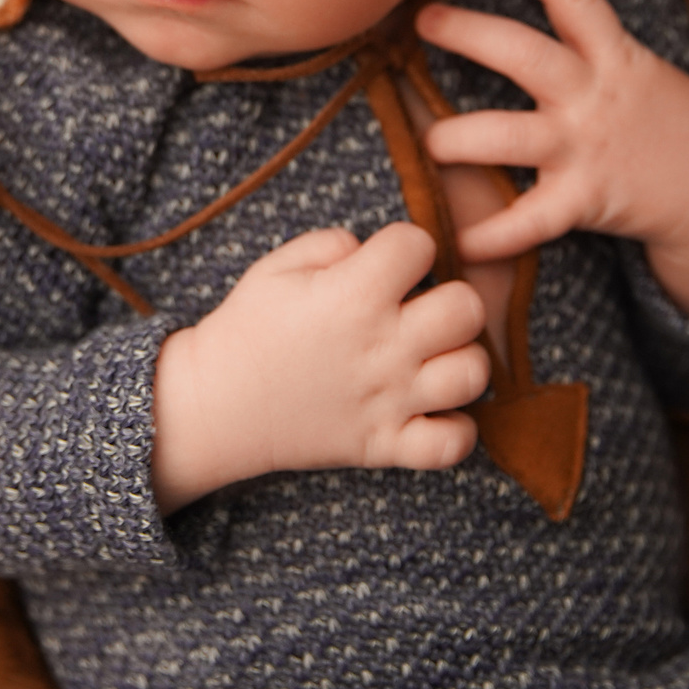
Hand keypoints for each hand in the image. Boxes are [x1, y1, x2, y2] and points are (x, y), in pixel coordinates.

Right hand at [150, 222, 489, 512]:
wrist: (214, 406)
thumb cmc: (246, 329)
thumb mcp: (276, 266)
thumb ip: (333, 243)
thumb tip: (374, 250)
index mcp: (353, 295)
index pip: (418, 244)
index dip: (406, 245)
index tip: (386, 263)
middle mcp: (382, 347)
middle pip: (467, 308)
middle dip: (449, 298)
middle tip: (419, 310)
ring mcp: (389, 400)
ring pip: (473, 374)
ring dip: (459, 359)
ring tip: (431, 358)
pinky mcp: (385, 446)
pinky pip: (454, 444)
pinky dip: (454, 429)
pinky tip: (432, 410)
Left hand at [412, 0, 688, 322]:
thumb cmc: (655, 120)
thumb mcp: (629, 69)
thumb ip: (578, 47)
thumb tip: (510, 24)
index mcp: (608, 55)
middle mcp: (593, 94)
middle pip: (526, 54)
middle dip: (471, 34)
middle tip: (424, 18)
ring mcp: (587, 146)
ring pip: (511, 136)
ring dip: (461, 138)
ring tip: (430, 142)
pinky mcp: (587, 199)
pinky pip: (531, 219)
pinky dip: (494, 234)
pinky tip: (460, 240)